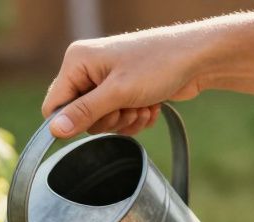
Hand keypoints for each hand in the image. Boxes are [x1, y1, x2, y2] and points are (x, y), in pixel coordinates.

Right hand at [43, 28, 215, 137]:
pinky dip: (135, 118)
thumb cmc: (160, 64)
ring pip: (101, 121)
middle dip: (107, 119)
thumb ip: (84, 112)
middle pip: (79, 117)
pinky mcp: (123, 91)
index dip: (71, 121)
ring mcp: (106, 80)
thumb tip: (54, 130)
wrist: (199, 58)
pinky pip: (118, 119)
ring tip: (143, 103)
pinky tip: (150, 104)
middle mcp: (88, 69)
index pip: (54, 105)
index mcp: (77, 61)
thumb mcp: (118, 92)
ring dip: (125, 120)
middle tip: (127, 106)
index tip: (97, 118)